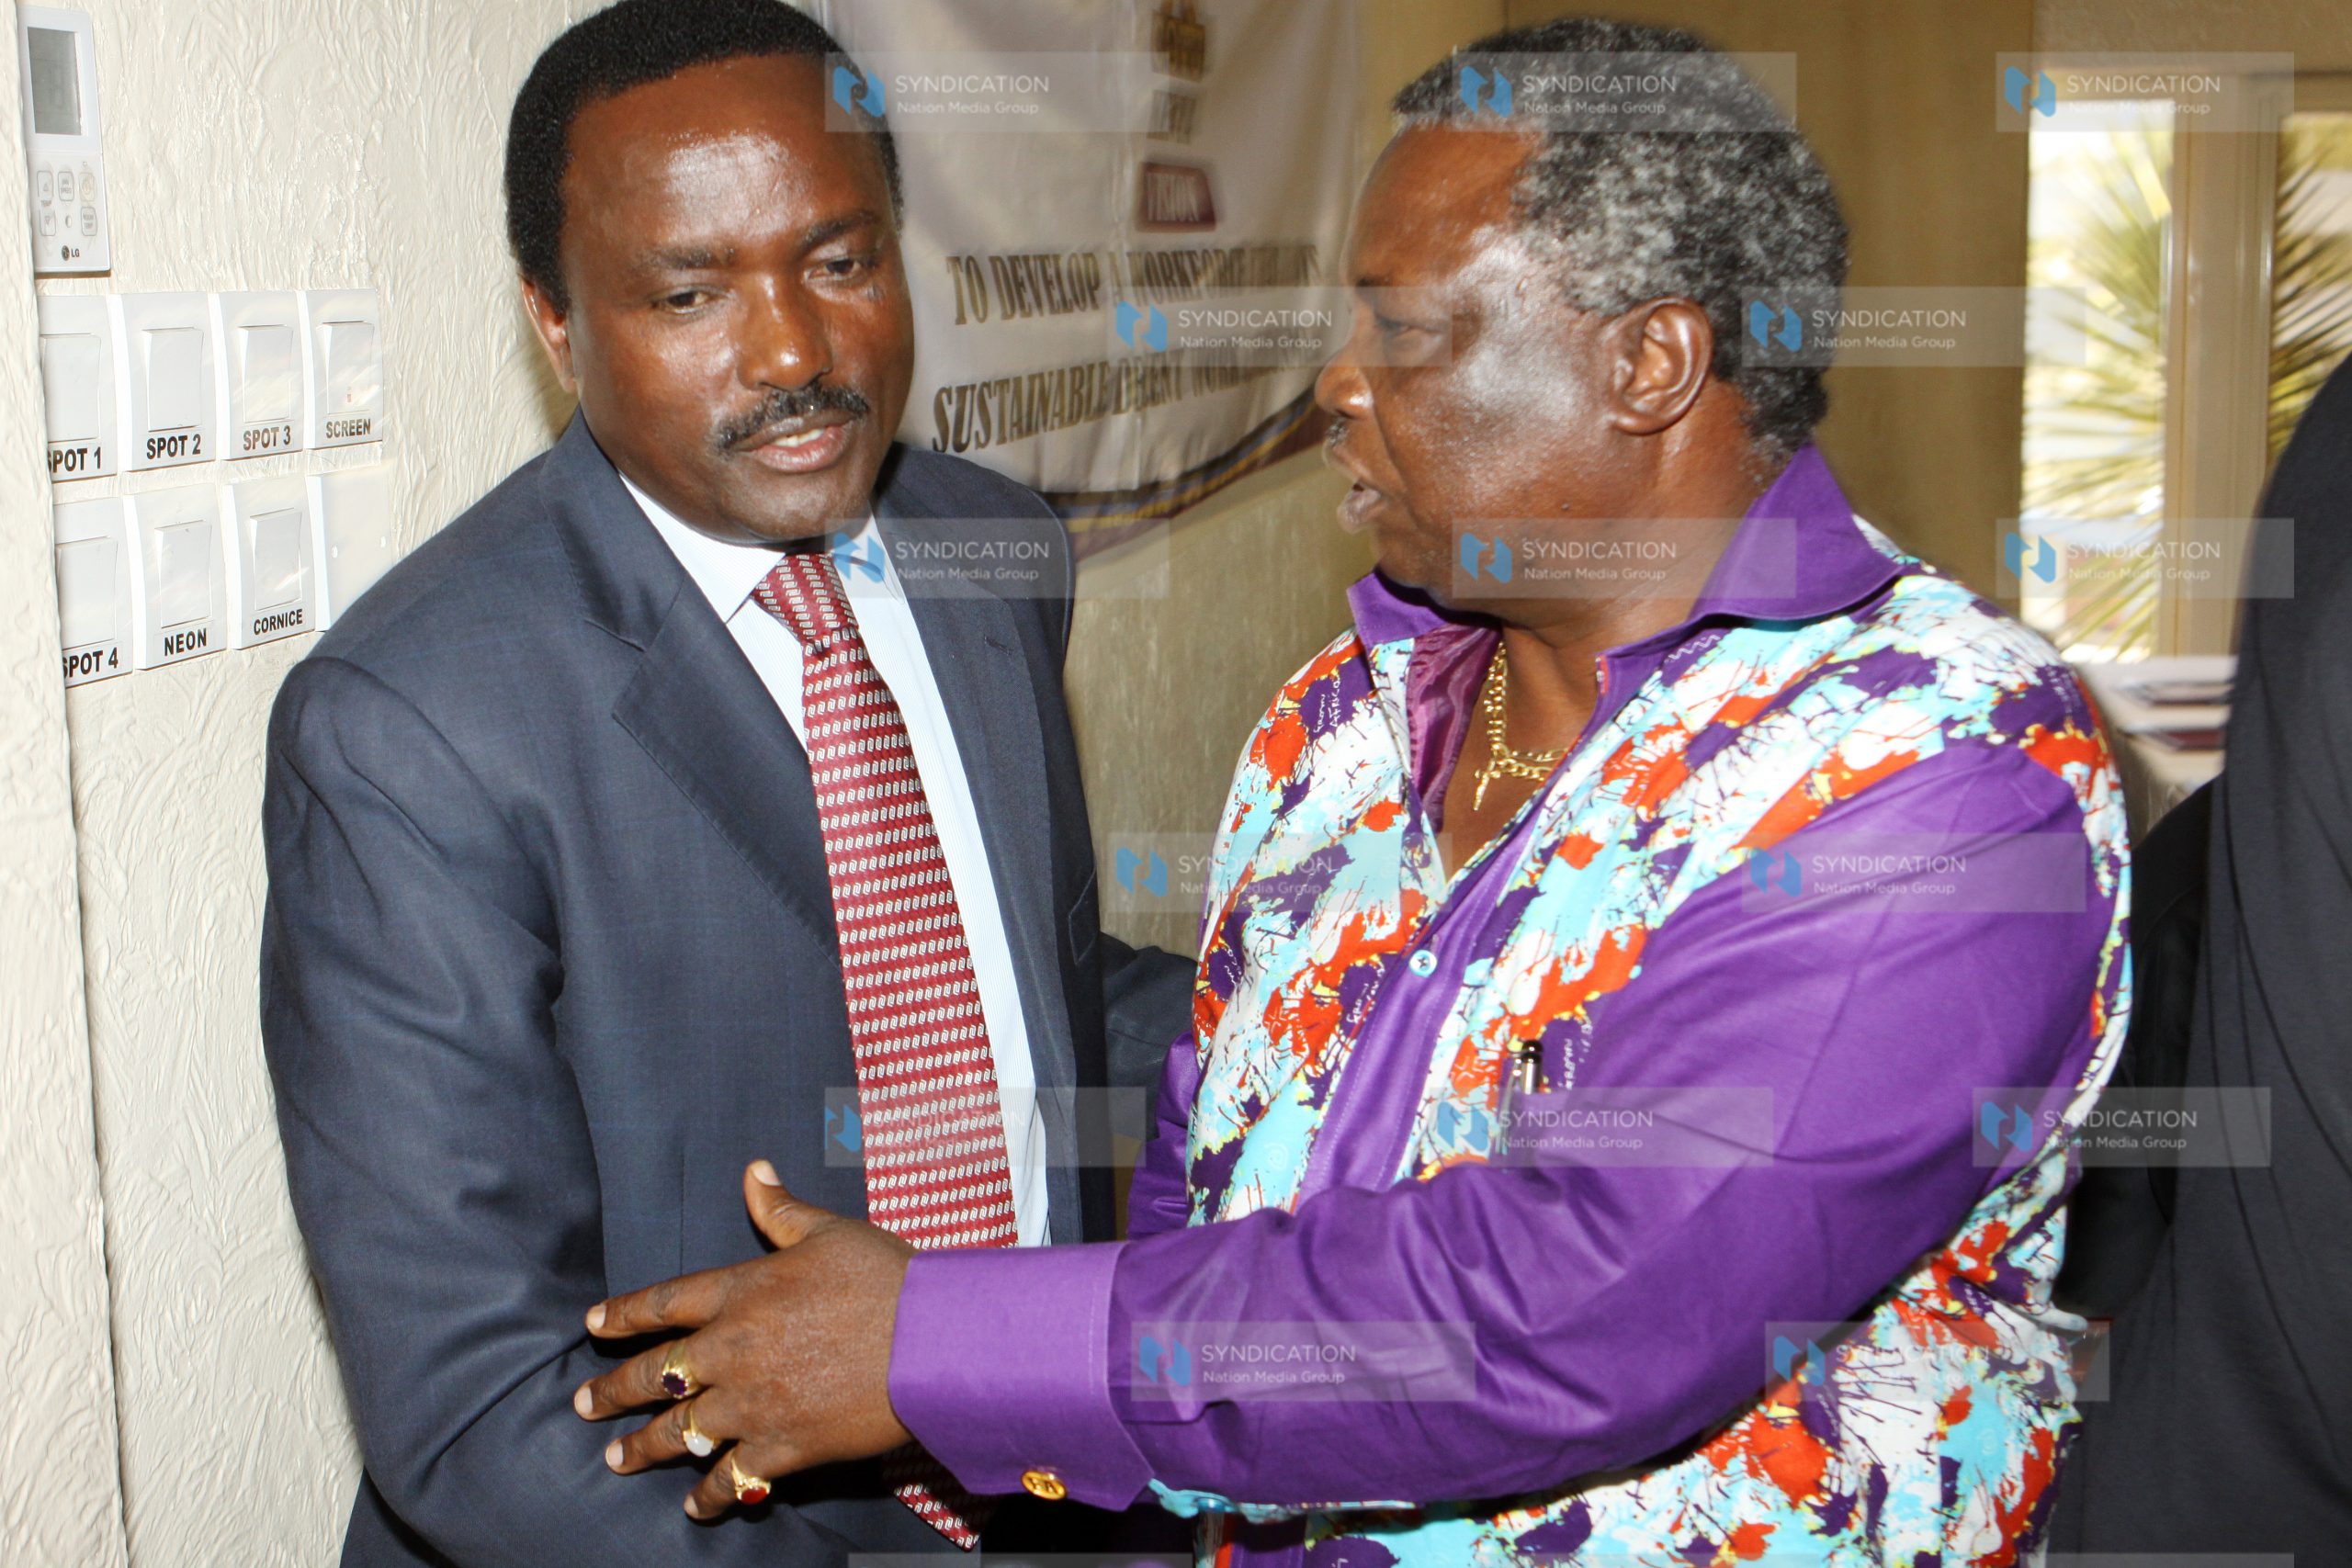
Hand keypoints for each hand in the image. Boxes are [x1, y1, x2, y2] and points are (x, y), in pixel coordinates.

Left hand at [575, 1160, 916, 1517]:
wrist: (932, 1341)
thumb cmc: (886, 1277)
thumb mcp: (830, 1231)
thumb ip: (781, 1209)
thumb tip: (753, 1171)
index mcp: (743, 1290)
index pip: (665, 1302)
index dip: (624, 1313)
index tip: (593, 1325)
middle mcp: (734, 1350)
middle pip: (657, 1374)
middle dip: (615, 1391)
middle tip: (585, 1404)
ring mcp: (754, 1403)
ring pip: (680, 1432)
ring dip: (644, 1448)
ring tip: (617, 1459)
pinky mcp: (784, 1446)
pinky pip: (731, 1478)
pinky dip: (709, 1494)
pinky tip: (693, 1505)